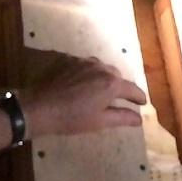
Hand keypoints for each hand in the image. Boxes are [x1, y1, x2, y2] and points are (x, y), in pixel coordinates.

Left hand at [21, 52, 146, 138]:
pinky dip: (85, 73)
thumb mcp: (99, 121)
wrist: (38, 107)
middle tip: (117, 98)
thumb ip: (122, 117)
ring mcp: (82, 60)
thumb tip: (139, 118)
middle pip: (116, 76)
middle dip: (119, 87)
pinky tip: (78, 83)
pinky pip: (82, 64)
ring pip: (99, 67)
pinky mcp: (66, 59)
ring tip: (97, 89)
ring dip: (102, 77)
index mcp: (111, 83)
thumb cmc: (71, 118)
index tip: (142, 103)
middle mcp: (100, 67)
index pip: (132, 89)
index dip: (139, 97)